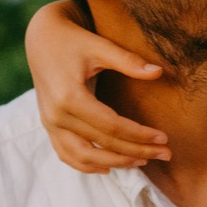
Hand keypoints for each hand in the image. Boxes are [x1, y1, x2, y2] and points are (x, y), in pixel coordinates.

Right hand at [27, 0, 171, 172]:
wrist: (42, 39)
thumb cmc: (74, 40)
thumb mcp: (100, 46)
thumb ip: (128, 61)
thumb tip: (158, 72)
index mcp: (69, 96)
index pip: (111, 126)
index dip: (139, 135)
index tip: (163, 138)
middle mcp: (56, 115)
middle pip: (102, 144)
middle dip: (136, 152)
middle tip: (164, 154)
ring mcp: (50, 123)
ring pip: (83, 156)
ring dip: (115, 163)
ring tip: (142, 162)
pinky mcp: (48, 126)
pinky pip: (66, 154)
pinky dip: (86, 165)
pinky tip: (109, 167)